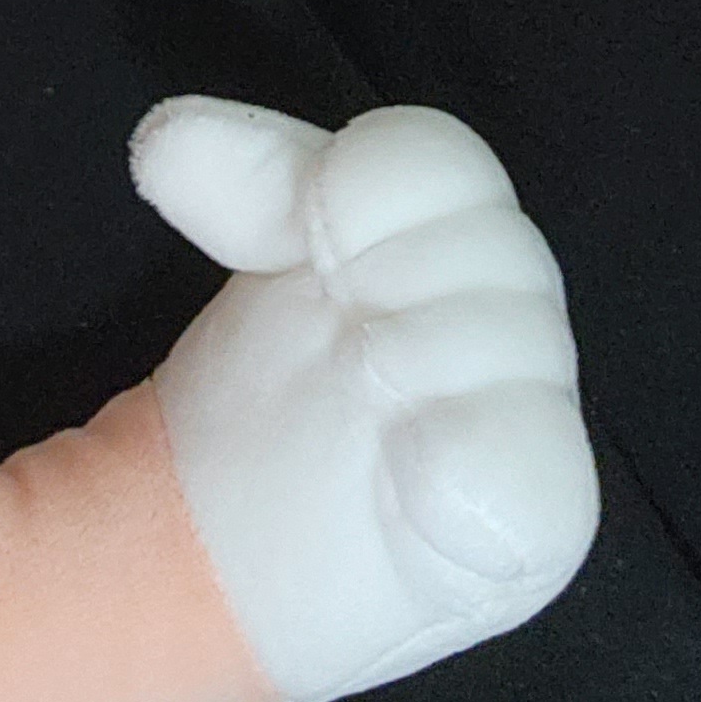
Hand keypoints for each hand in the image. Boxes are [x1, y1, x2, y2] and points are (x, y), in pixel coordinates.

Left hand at [130, 95, 598, 701]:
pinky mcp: (539, 528)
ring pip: (510, 342)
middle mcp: (514, 321)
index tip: (299, 236)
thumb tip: (161, 141)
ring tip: (359, 410)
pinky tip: (403, 477)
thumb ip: (252, 178)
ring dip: (401, 365)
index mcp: (456, 238)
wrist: (238, 560)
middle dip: (381, 277)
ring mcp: (531, 423)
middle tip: (334, 333)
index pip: (441, 161)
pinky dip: (460, 461)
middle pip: (492, 243)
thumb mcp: (264, 252)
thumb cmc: (268, 396)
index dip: (355, 183)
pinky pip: (535, 474)